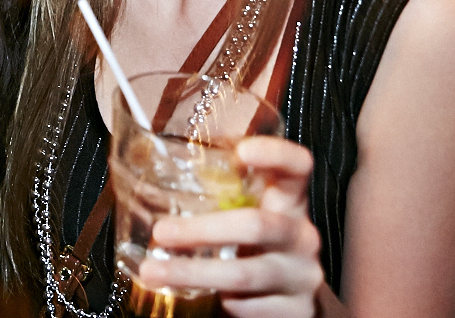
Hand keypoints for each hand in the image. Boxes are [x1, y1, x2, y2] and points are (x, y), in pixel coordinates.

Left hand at [140, 136, 325, 317]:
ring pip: (244, 274)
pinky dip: (219, 301)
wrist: (289, 299)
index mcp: (289, 201)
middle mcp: (302, 235)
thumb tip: (153, 181)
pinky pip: (247, 306)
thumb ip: (221, 198)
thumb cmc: (254, 245)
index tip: (241, 152)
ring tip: (153, 272)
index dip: (276, 154)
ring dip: (193, 273)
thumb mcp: (246, 215)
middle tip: (161, 232)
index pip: (298, 166)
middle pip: (256, 225)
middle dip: (202, 230)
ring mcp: (302, 275)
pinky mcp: (296, 311)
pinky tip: (201, 295)